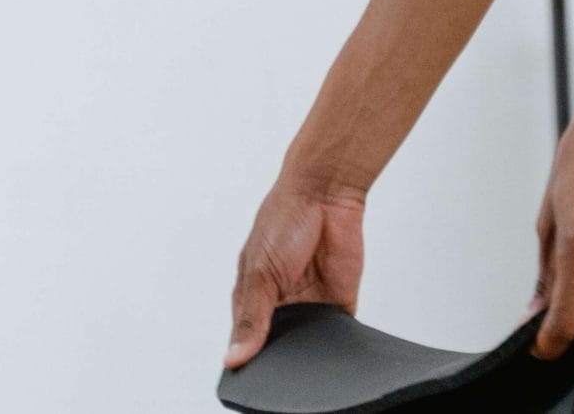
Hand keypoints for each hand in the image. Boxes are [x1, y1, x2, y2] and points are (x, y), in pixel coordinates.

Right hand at [223, 174, 367, 370]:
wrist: (325, 192)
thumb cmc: (283, 218)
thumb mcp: (260, 271)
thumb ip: (252, 317)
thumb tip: (234, 356)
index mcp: (253, 299)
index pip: (247, 342)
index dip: (249, 361)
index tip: (253, 381)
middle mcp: (281, 305)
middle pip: (279, 348)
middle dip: (281, 360)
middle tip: (282, 374)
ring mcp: (311, 305)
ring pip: (309, 346)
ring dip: (309, 353)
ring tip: (306, 361)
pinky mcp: (340, 302)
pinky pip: (339, 333)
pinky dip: (337, 342)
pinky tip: (332, 348)